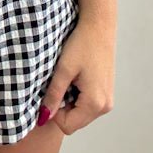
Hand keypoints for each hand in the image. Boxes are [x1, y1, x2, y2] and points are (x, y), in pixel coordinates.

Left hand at [41, 17, 114, 134]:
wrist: (99, 26)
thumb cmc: (82, 44)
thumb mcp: (63, 70)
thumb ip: (54, 95)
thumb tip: (44, 117)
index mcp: (95, 103)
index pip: (67, 126)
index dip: (53, 112)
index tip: (50, 92)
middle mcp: (105, 106)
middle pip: (75, 122)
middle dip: (62, 108)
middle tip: (59, 83)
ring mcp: (107, 100)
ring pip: (80, 114)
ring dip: (69, 102)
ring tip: (68, 79)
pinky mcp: (106, 93)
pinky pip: (87, 105)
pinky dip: (77, 97)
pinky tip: (76, 78)